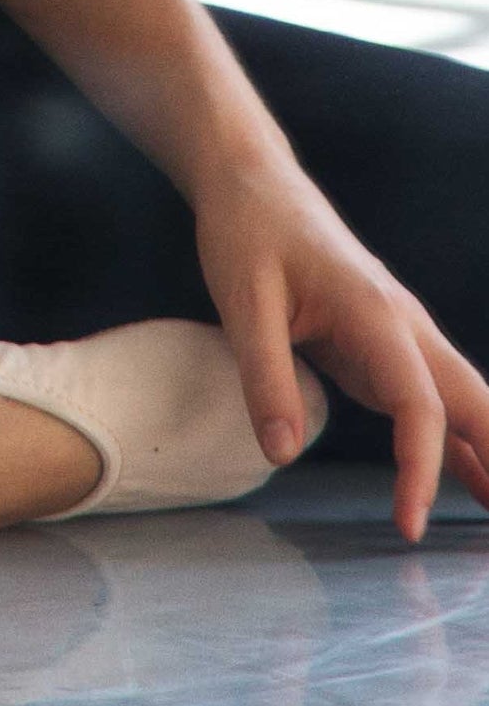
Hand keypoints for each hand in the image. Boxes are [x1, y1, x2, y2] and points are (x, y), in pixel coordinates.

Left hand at [194, 147, 488, 541]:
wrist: (251, 181)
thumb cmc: (247, 231)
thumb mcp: (242, 299)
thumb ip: (265, 376)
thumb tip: (284, 455)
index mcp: (377, 314)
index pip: (422, 405)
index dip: (422, 469)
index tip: (409, 525)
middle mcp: (405, 327)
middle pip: (475, 402)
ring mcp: (400, 338)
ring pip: (465, 403)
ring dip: (488, 455)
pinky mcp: (383, 348)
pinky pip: (433, 403)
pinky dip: (458, 444)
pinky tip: (477, 486)